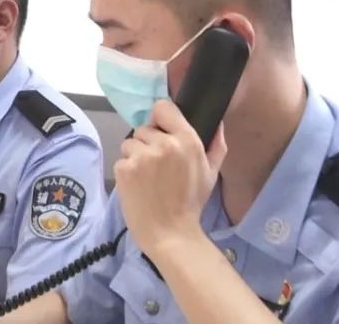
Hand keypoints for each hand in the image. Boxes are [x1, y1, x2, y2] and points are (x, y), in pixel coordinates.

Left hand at [114, 100, 227, 255]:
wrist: (170, 232)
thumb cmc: (191, 203)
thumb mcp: (211, 173)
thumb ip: (216, 145)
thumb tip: (217, 123)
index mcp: (187, 140)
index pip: (163, 107)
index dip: (160, 118)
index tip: (161, 130)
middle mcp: (163, 144)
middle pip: (144, 128)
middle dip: (148, 143)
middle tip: (157, 166)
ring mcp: (141, 156)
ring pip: (130, 143)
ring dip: (135, 156)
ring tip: (147, 177)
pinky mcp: (124, 169)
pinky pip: (121, 160)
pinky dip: (126, 172)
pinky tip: (138, 186)